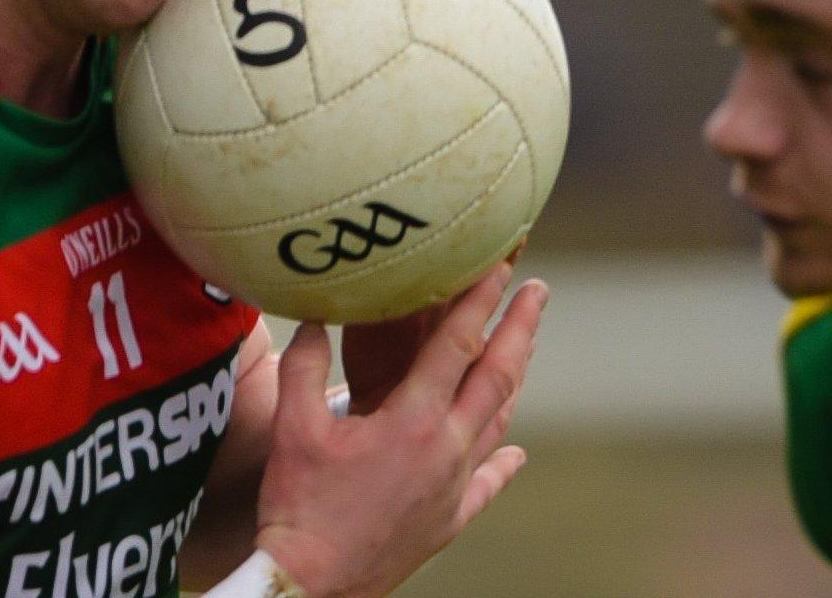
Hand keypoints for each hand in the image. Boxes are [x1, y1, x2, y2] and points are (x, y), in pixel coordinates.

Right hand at [253, 265, 547, 597]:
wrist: (312, 585)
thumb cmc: (299, 506)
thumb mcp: (292, 428)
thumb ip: (302, 365)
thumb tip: (312, 314)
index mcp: (413, 420)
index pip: (457, 346)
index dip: (480, 301)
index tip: (501, 266)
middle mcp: (446, 449)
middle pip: (497, 376)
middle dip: (520, 329)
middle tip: (538, 292)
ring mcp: (454, 486)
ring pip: (498, 422)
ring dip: (515, 379)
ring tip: (526, 347)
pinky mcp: (450, 519)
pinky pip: (487, 483)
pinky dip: (504, 462)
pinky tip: (518, 452)